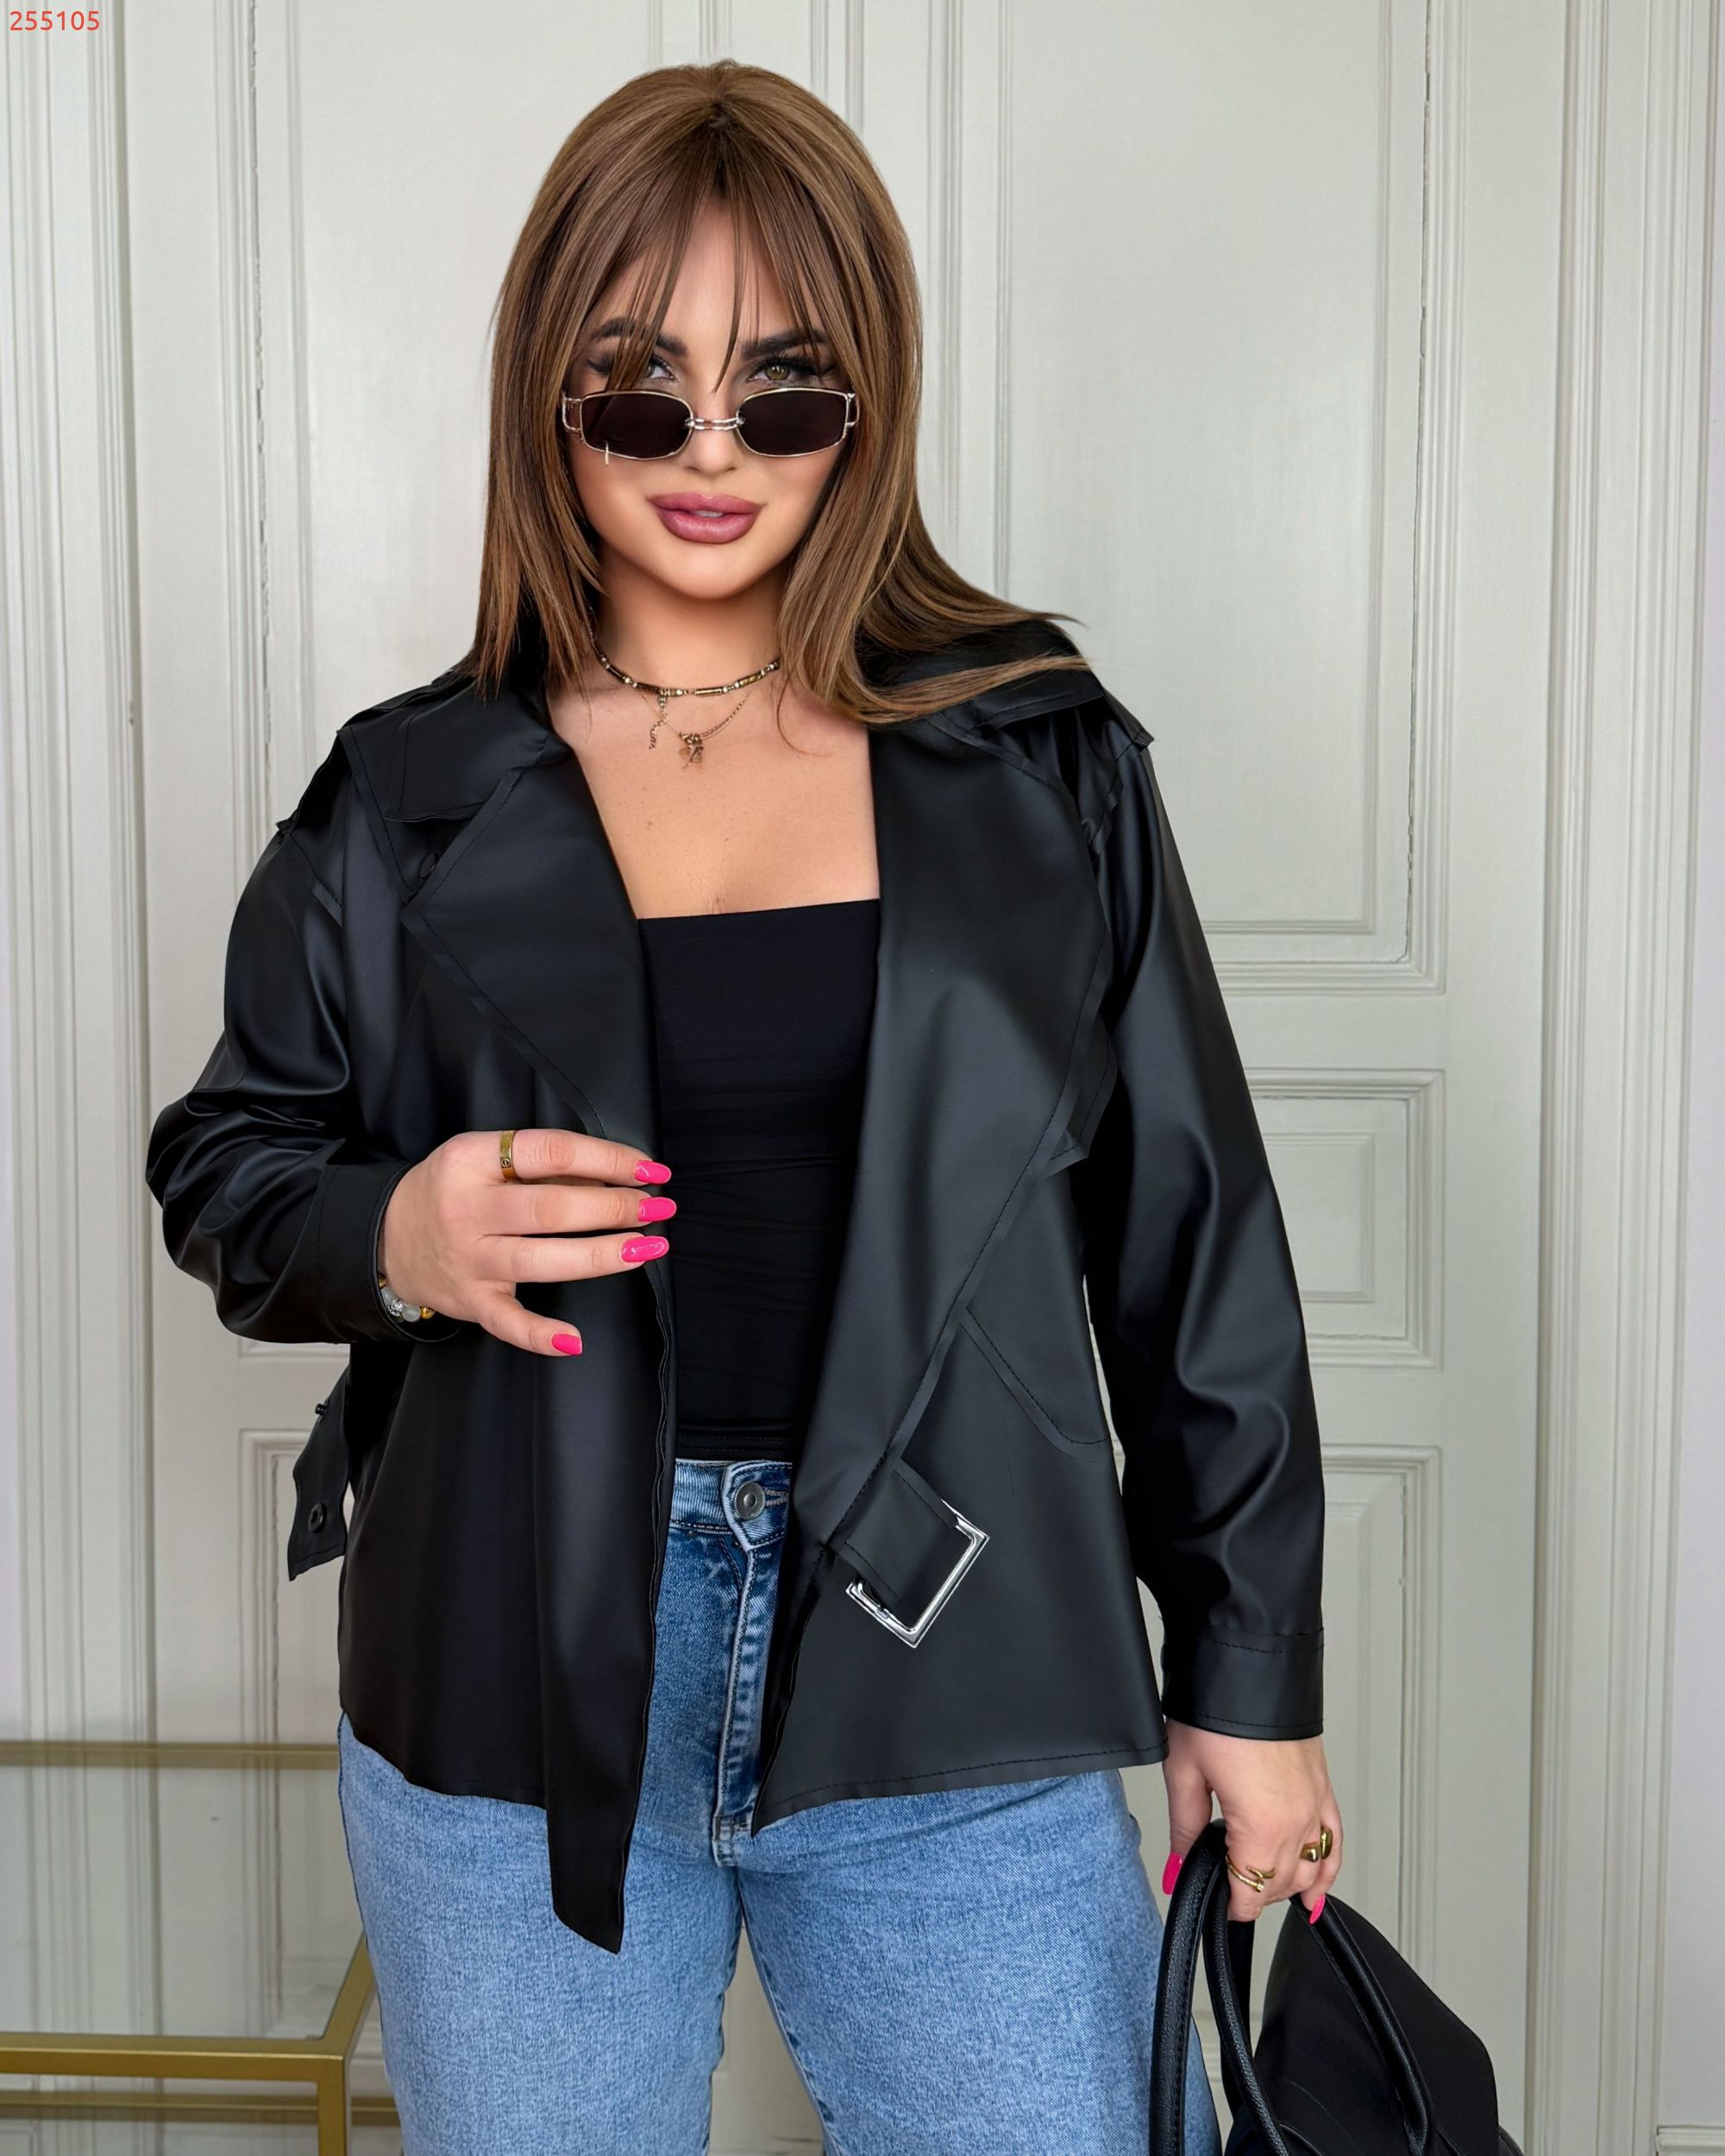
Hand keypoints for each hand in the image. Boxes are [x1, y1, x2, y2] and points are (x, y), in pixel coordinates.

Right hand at [377, 1127, 674, 1355]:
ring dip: (601, 1255)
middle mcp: (467, 1210)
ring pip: (541, 1260)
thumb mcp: (483, 1158)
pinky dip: (540, 1336)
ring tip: (648, 1248)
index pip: (551, 1152)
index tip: (648, 1169)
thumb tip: (616, 1176)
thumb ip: (542, 1166)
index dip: (608, 1159)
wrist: (386, 1237)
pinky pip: (507, 1323)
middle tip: (657, 1208)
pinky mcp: (469, 1302)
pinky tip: (575, 1340)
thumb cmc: (452, 1190)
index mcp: (472, 1160)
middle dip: (614, 1208)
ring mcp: (468, 1260)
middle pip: (552, 1208)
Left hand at [1160, 1719, 1342, 1924]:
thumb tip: (1177, 1867)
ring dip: (1290, 1885)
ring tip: (1267, 1890)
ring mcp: (1315, 1804)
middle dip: (1256, 1894)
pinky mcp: (1323, 1787)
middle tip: (1229, 1888)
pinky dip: (1328, 1867)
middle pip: (1282, 1885)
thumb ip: (1184, 1827)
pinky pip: (1335, 1841)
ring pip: (1312, 1869)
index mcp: (1261, 1826)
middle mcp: (1296, 1821)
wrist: (1251, 1665)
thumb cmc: (1217, 1709)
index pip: (1252, 1893)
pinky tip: (1320, 1883)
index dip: (1232, 1906)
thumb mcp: (1184, 1770)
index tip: (1217, 1904)